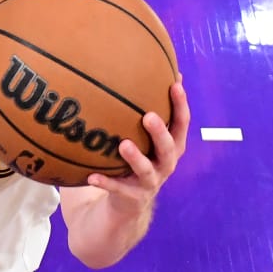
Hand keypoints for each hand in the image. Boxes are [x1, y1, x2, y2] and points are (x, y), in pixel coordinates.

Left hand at [88, 82, 189, 210]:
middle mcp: (165, 164)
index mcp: (171, 147)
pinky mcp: (131, 197)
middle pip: (168, 147)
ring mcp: (149, 183)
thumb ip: (143, 110)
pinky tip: (91, 176)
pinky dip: (105, 183)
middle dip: (160, 132)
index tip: (175, 83)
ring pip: (146, 170)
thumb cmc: (136, 160)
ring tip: (123, 145)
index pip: (181, 124)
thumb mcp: (143, 138)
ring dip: (136, 158)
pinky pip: (117, 189)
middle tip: (149, 116)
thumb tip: (138, 66)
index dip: (180, 105)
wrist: (126, 205)